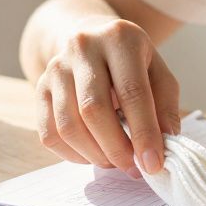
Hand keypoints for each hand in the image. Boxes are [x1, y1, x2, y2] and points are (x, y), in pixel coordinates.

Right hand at [35, 17, 180, 176]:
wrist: (91, 38)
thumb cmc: (132, 62)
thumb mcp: (158, 73)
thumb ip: (165, 107)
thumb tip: (164, 146)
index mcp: (119, 38)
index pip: (132, 92)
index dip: (143, 133)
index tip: (153, 164)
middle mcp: (83, 47)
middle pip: (93, 109)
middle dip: (116, 148)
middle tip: (133, 168)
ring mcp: (56, 67)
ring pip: (68, 125)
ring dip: (94, 154)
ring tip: (115, 161)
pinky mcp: (39, 88)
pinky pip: (50, 134)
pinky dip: (73, 155)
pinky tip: (92, 154)